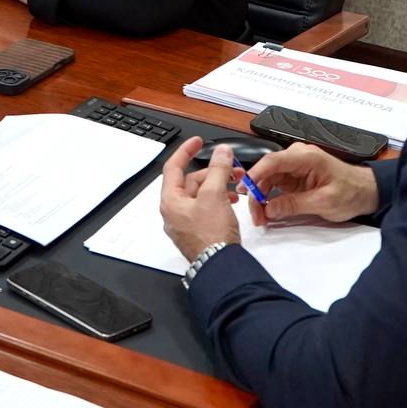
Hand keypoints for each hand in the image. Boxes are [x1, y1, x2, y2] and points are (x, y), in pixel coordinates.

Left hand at [159, 137, 245, 262]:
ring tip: (235, 188)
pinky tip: (231, 203)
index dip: (186, 151)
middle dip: (212, 173)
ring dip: (217, 187)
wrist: (221, 266)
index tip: (197, 141)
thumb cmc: (212, 235)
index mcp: (170, 201)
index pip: (173, 167)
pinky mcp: (197, 233)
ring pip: (200, 196)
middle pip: (190, 182)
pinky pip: (205, 210)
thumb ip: (218, 170)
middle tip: (232, 169)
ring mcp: (185, 224)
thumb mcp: (215, 195)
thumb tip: (221, 152)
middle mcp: (174, 212)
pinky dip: (218, 202)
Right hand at [245, 143, 379, 224]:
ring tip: (261, 218)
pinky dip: (269, 199)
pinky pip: (274, 186)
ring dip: (261, 198)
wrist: (366, 192)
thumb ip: (295, 204)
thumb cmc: (351, 192)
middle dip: (257, 194)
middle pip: (266, 172)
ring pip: (267, 180)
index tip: (246, 191)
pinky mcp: (293, 177)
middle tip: (256, 216)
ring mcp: (294, 167)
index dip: (255, 175)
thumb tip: (270, 209)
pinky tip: (267, 212)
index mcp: (306, 157)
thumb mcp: (324, 202)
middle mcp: (297, 158)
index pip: (273, 161)